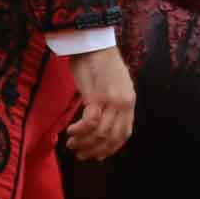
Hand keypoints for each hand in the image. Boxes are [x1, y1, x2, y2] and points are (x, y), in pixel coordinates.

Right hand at [64, 45, 136, 159]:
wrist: (92, 42)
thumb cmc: (97, 61)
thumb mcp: (109, 84)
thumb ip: (109, 102)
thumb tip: (98, 120)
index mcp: (129, 102)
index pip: (124, 133)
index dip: (111, 148)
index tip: (98, 156)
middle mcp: (124, 104)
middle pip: (113, 137)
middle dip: (96, 150)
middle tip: (81, 156)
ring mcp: (112, 101)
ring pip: (101, 133)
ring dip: (85, 143)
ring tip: (71, 145)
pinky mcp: (98, 97)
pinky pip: (90, 122)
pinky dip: (80, 131)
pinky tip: (70, 132)